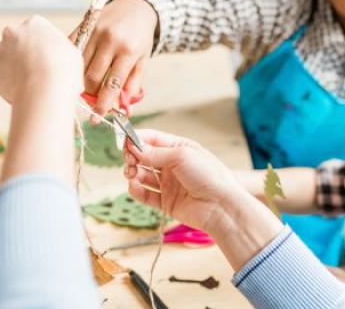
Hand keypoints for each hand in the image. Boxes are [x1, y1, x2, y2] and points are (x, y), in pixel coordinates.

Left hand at [0, 15, 83, 103]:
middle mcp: (13, 32)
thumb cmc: (64, 72)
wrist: (45, 90)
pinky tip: (19, 90)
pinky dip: (4, 83)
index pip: (34, 30)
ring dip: (12, 68)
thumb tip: (57, 55)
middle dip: (21, 54)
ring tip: (28, 84)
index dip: (39, 46)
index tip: (44, 57)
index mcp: (35, 24)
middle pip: (15, 41)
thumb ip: (58, 49)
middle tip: (33, 70)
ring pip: (4, 58)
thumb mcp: (70, 53)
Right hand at [75, 0, 156, 117]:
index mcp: (129, 50)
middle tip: (90, 105)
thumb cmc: (139, 37)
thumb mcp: (143, 59)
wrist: (134, 6)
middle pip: (92, 77)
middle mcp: (110, 40)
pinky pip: (72, 50)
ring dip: (80, 82)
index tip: (97, 117)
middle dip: (89, 95)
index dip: (103, 103)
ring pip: (79, 66)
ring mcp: (94, 31)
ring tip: (84, 91)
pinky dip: (71, 64)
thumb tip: (123, 109)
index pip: (113, 83)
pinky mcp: (83, 26)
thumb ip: (133, 83)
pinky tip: (73, 73)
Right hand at [123, 129, 240, 233]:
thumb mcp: (181, 155)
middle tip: (129, 160)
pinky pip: (145, 195)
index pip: (152, 139)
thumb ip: (154, 152)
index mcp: (179, 148)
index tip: (123, 141)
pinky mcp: (166, 202)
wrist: (221, 206)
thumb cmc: (209, 175)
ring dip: (132, 173)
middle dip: (132, 157)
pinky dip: (136, 190)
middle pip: (143, 157)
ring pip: (142, 175)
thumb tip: (133, 147)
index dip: (136, 139)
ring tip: (131, 174)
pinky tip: (134, 186)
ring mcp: (168, 184)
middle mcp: (172, 165)